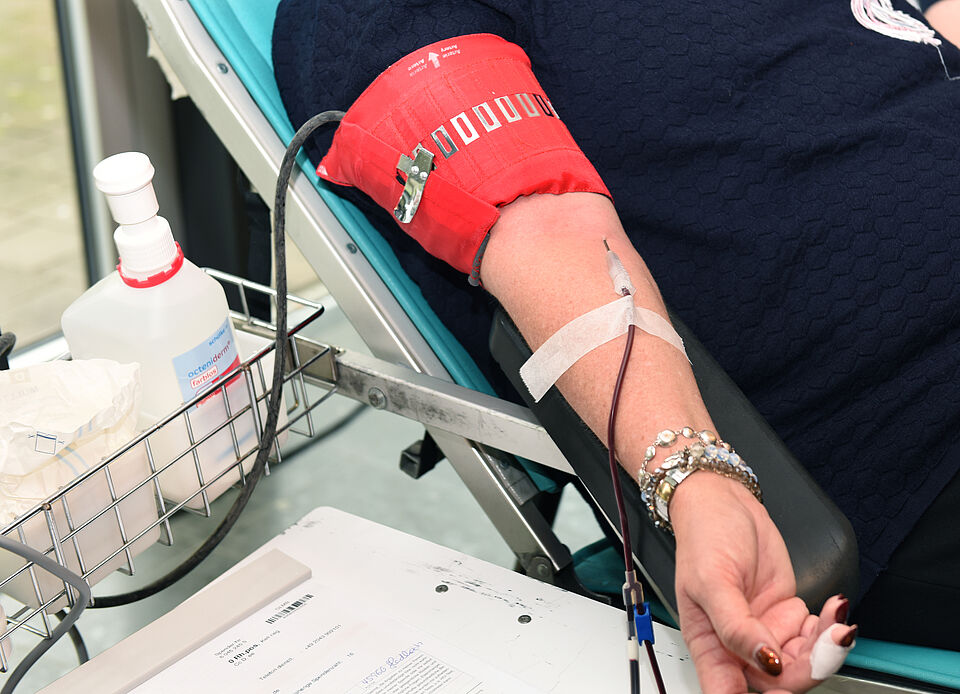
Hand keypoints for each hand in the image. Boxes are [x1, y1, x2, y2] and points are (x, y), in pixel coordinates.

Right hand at [671, 473, 855, 693]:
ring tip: (837, 617)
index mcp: (709, 646)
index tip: (782, 675)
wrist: (725, 502)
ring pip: (804, 665)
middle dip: (811, 666)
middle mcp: (738, 648)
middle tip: (832, 636)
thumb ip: (736, 626)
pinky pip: (816, 640)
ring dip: (827, 646)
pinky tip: (832, 607)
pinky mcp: (786, 616)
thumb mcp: (712, 580)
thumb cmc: (705, 536)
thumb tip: (767, 662)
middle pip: (780, 684)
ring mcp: (765, 632)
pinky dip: (830, 628)